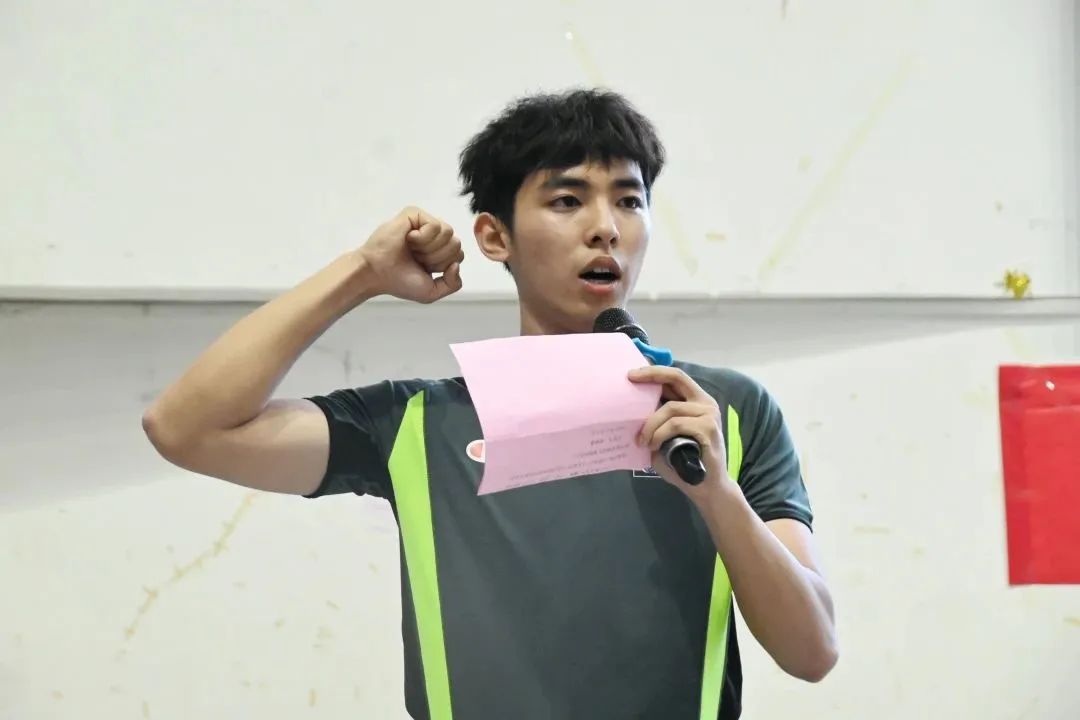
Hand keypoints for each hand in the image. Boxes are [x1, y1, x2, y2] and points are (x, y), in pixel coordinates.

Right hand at [357, 206, 464, 303]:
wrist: (376, 274)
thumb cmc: (399, 281)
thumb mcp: (432, 292)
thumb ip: (453, 284)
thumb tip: (456, 264)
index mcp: (438, 251)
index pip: (458, 255)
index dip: (443, 266)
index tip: (423, 269)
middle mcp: (432, 236)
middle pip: (456, 244)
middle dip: (437, 258)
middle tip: (416, 259)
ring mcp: (423, 223)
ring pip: (448, 233)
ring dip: (429, 249)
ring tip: (412, 250)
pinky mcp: (414, 213)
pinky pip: (435, 225)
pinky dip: (422, 238)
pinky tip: (408, 240)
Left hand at [628, 366, 729, 497]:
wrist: (706, 487)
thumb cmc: (683, 462)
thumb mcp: (665, 436)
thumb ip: (657, 421)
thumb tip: (630, 410)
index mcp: (696, 401)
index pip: (675, 377)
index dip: (654, 372)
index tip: (631, 374)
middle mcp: (705, 403)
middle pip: (677, 378)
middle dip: (651, 376)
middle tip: (630, 379)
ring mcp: (709, 415)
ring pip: (671, 408)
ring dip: (650, 424)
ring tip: (642, 441)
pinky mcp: (708, 428)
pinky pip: (676, 424)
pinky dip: (660, 434)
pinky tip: (653, 446)